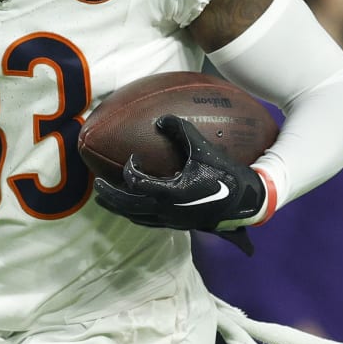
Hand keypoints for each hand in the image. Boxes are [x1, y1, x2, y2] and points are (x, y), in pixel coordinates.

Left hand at [93, 115, 266, 252]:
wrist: (246, 202)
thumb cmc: (225, 174)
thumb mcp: (204, 149)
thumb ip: (181, 131)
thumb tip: (161, 118)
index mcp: (170, 193)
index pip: (137, 183)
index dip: (129, 169)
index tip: (133, 158)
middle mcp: (167, 211)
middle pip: (128, 206)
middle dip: (111, 196)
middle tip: (96, 187)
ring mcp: (172, 221)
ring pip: (137, 218)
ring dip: (120, 209)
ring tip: (106, 201)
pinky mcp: (178, 226)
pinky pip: (149, 223)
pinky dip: (136, 215)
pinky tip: (133, 209)